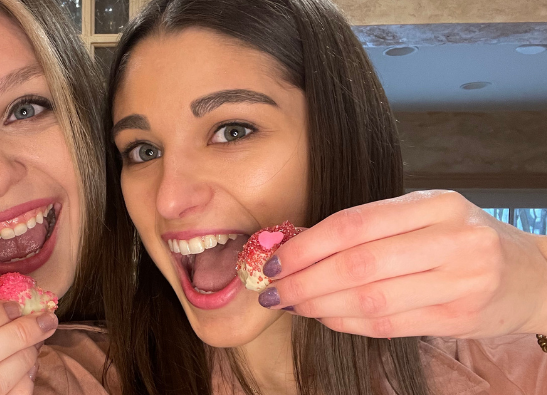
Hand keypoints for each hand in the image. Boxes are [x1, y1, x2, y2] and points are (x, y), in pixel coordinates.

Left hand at [259, 190, 546, 338]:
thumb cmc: (465, 239)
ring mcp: (460, 282)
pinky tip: (324, 316)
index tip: (274, 258)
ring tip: (292, 303)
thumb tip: (298, 243)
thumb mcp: (428, 215)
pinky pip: (388, 324)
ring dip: (319, 304)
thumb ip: (373, 227)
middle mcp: (453, 240)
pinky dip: (347, 322)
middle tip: (273, 289)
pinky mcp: (459, 318)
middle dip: (304, 279)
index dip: (306, 245)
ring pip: (370, 299)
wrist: (533, 276)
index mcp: (437, 204)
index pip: (355, 224)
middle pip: (358, 265)